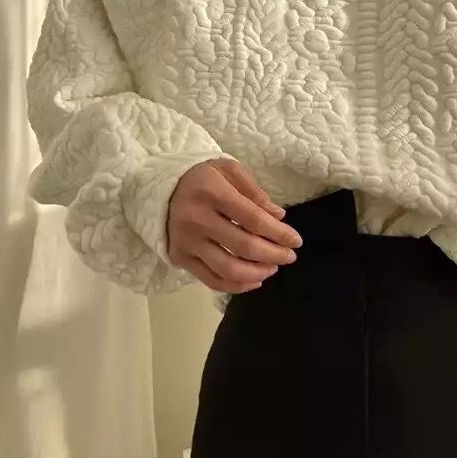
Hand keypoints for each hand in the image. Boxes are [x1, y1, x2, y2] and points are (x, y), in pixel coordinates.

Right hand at [166, 158, 302, 292]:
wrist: (161, 189)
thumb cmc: (202, 178)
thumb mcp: (229, 171)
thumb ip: (254, 192)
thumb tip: (278, 217)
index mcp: (212, 193)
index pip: (254, 219)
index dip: (280, 234)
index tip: (296, 241)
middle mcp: (197, 219)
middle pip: (245, 247)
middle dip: (274, 255)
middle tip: (289, 257)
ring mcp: (187, 242)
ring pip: (229, 269)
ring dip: (258, 273)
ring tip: (273, 268)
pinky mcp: (180, 258)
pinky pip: (212, 280)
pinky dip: (237, 286)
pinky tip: (254, 280)